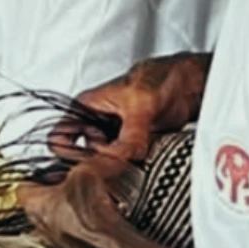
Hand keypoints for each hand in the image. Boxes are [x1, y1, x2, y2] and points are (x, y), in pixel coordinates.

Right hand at [49, 54, 210, 168]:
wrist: (190, 85)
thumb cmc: (161, 77)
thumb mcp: (141, 106)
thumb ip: (128, 136)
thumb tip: (116, 161)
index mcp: (85, 108)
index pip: (58, 139)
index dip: (68, 154)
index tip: (88, 163)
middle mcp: (95, 126)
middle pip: (80, 158)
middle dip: (97, 164)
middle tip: (116, 164)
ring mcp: (112, 139)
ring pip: (101, 165)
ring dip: (116, 168)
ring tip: (133, 161)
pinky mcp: (129, 149)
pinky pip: (121, 167)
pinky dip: (130, 170)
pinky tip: (142, 163)